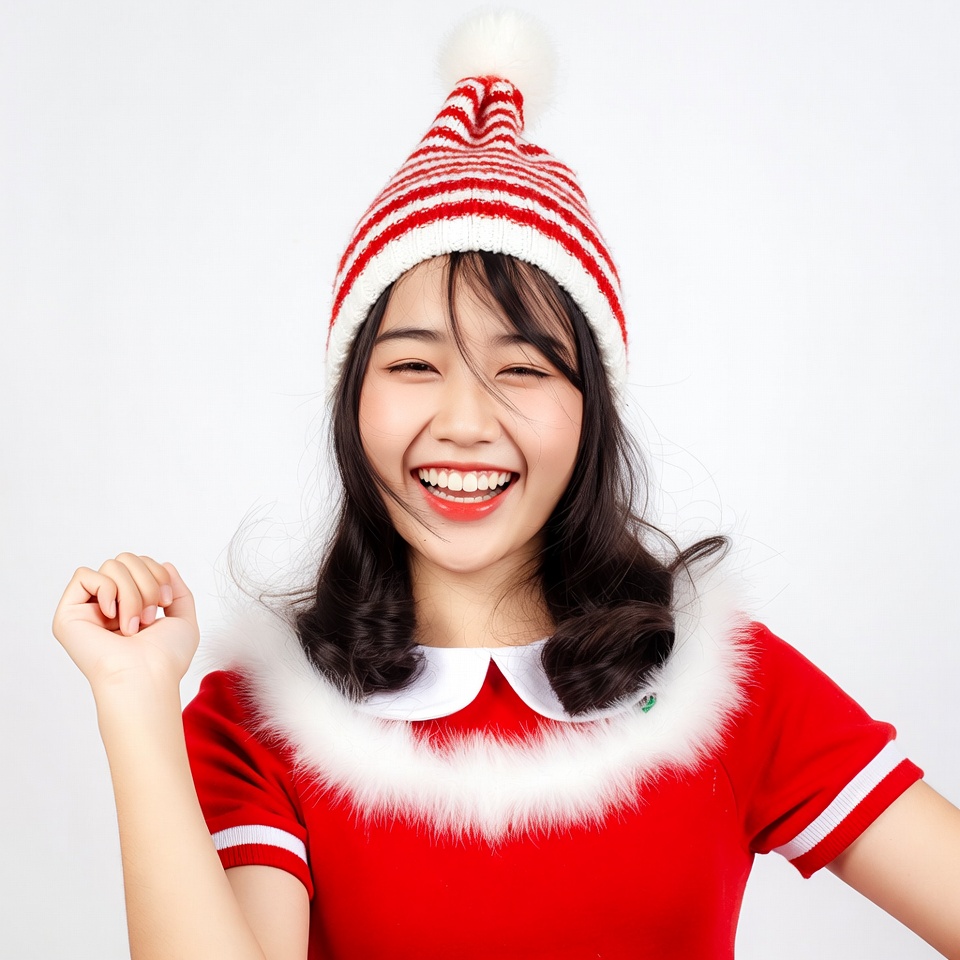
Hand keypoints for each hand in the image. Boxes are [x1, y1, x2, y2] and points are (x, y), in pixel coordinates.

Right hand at [52, 555, 199, 692]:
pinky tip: (111, 615)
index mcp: (131, 605)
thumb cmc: (166, 658)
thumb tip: (165, 564)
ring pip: (111, 566)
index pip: (140, 563)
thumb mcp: (183, 618)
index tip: (165, 602)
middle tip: (149, 616)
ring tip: (133, 624)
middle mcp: (109, 605)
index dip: (158, 574)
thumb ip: (177, 589)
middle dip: (147, 582)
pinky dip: (105, 590)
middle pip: (126, 559)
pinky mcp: (69, 614)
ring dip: (131, 593)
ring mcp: (88, 609)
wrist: (147, 677)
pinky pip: (84, 575)